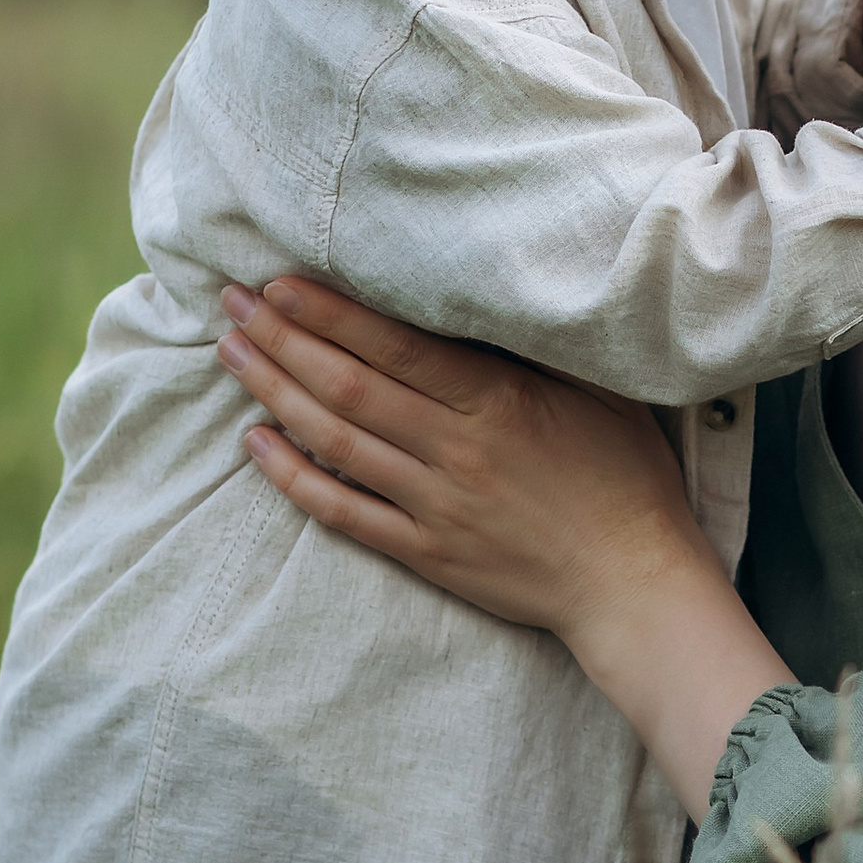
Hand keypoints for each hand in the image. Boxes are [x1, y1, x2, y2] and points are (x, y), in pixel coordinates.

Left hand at [218, 281, 791, 815]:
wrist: (632, 582)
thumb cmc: (624, 476)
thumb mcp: (592, 390)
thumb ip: (528, 348)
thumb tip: (472, 293)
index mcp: (495, 401)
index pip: (393, 344)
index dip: (329, 311)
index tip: (279, 281)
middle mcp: (455, 450)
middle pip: (347, 386)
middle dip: (281, 339)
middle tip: (231, 300)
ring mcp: (434, 506)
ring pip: (334, 442)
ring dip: (273, 393)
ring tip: (230, 353)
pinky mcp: (424, 552)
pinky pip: (342, 512)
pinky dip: (293, 478)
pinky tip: (255, 445)